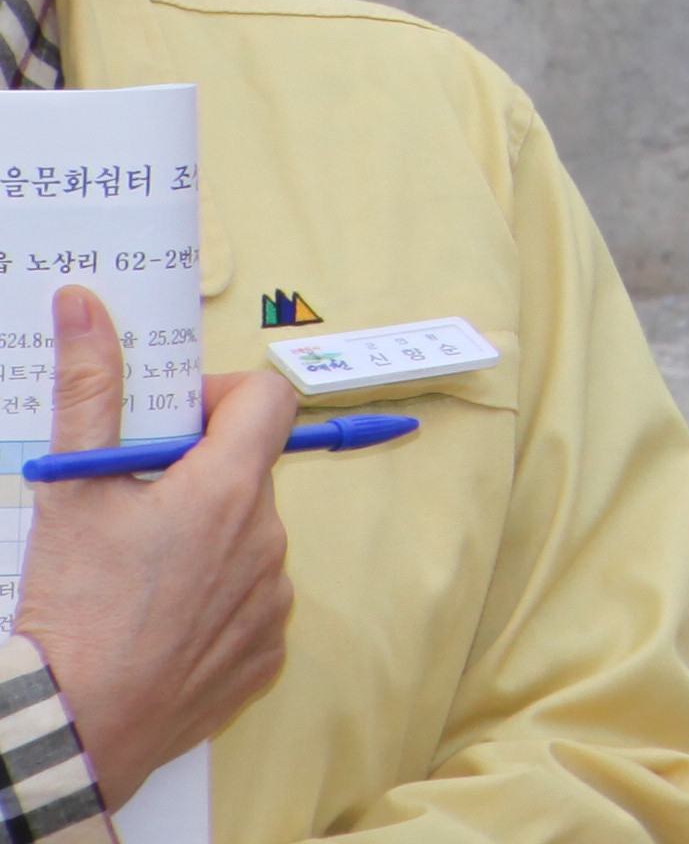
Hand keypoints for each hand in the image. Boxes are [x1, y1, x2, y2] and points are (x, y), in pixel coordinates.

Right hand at [15, 284, 292, 800]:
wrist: (70, 727)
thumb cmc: (71, 609)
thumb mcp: (71, 489)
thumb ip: (89, 390)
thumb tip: (85, 305)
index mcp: (229, 488)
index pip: (269, 399)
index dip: (222, 399)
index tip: (174, 425)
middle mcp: (269, 538)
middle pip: (250, 474)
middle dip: (199, 476)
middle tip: (135, 504)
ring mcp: (275, 598)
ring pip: (250, 539)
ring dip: (208, 540)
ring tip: (139, 573)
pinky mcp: (267, 651)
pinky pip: (252, 604)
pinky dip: (215, 601)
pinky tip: (160, 621)